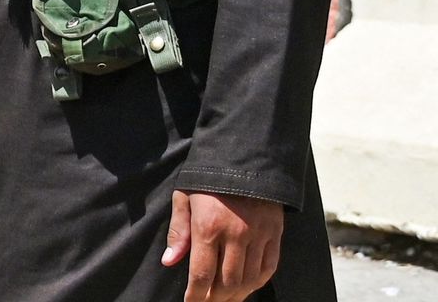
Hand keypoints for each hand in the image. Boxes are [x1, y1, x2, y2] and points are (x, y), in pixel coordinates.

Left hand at [162, 189, 283, 301]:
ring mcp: (258, 235)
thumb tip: (170, 261)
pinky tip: (246, 287)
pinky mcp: (275, 234)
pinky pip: (268, 268)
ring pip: (248, 279)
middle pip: (227, 283)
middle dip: (215, 299)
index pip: (202, 274)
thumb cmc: (207, 179)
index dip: (196, 296)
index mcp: (208, 227)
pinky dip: (258, 282)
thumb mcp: (184, 198)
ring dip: (236, 295)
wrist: (244, 158)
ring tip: (224, 299)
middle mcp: (235, 235)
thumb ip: (178, 231)